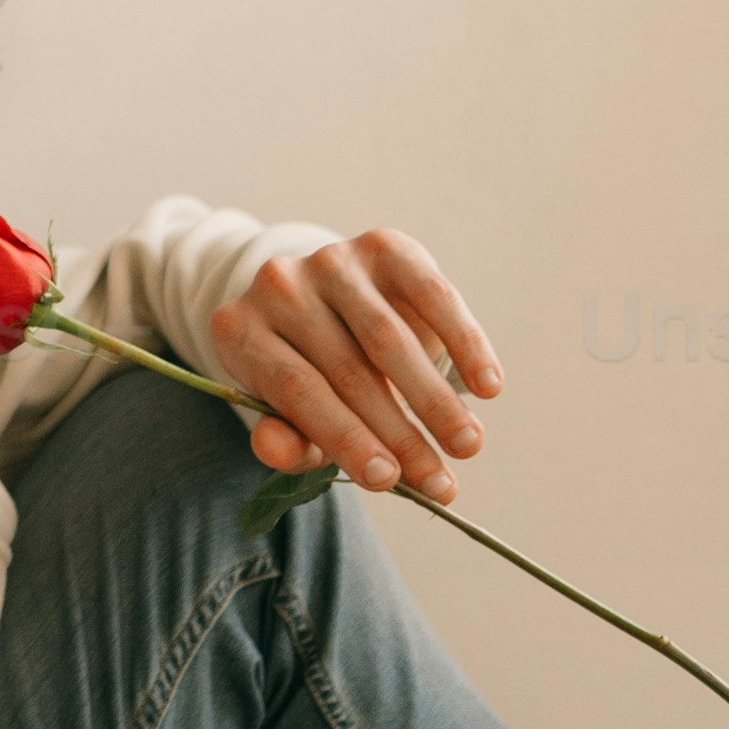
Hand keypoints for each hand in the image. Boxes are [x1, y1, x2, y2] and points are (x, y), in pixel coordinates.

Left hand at [209, 227, 500, 501]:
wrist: (326, 300)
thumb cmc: (307, 373)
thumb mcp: (287, 412)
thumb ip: (286, 436)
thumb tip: (277, 450)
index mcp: (240, 330)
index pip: (297, 390)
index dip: (345, 437)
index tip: (388, 482)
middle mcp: (278, 285)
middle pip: (346, 368)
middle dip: (399, 433)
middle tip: (440, 483)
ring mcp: (330, 259)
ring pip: (388, 337)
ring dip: (434, 397)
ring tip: (468, 445)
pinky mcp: (383, 245)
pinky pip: (430, 294)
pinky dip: (463, 342)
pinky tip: (488, 386)